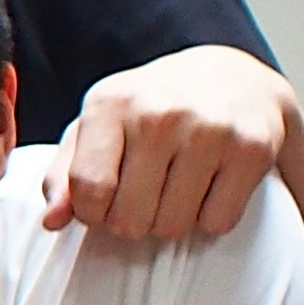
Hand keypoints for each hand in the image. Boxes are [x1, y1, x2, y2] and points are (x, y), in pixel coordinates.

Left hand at [46, 47, 290, 245]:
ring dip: (170, 221)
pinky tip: (208, 186)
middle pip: (128, 219)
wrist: (234, 78)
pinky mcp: (251, 150)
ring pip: (172, 226)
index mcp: (111, 104)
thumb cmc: (152, 109)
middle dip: (131, 221)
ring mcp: (209, 130)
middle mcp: (159, 114)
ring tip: (175, 188)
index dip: (92, 213)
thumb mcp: (99, 127)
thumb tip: (52, 221)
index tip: (103, 203)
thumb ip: (65, 174)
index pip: (88, 190)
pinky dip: (210, 217)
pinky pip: (217, 222)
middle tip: (144, 197)